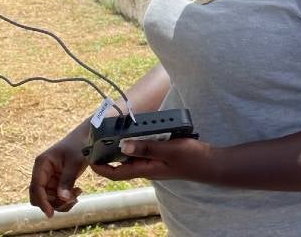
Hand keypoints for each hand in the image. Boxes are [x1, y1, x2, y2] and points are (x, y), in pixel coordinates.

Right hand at [29, 135, 88, 217]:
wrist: (87, 137)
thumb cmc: (79, 146)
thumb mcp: (75, 162)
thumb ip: (67, 181)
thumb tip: (61, 199)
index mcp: (42, 164)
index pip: (36, 187)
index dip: (42, 202)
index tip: (51, 214)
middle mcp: (42, 172)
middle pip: (40, 196)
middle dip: (54, 203)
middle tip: (73, 199)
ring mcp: (48, 177)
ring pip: (48, 199)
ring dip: (61, 202)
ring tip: (77, 194)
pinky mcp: (56, 181)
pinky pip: (56, 196)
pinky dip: (66, 199)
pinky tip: (78, 192)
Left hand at [90, 137, 215, 181]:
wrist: (211, 163)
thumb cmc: (192, 159)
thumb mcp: (168, 151)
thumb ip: (146, 148)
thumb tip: (122, 146)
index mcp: (145, 169)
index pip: (115, 173)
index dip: (100, 166)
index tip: (89, 154)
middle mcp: (147, 167)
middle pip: (122, 162)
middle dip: (110, 150)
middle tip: (101, 134)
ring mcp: (155, 161)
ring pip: (134, 153)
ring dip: (126, 142)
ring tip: (119, 127)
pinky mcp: (162, 155)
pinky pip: (145, 147)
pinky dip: (140, 139)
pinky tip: (143, 127)